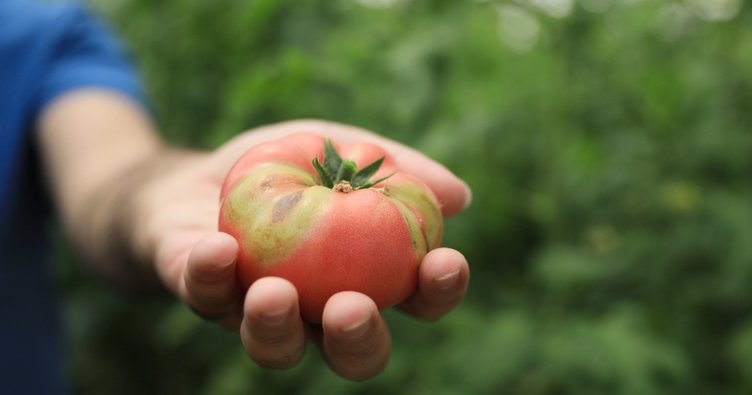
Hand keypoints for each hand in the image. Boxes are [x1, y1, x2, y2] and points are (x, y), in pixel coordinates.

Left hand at [136, 120, 471, 379]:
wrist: (198, 176)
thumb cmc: (283, 166)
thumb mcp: (338, 146)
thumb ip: (393, 166)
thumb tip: (459, 196)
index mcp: (363, 279)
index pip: (415, 301)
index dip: (437, 292)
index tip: (444, 261)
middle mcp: (317, 312)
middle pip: (350, 353)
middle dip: (357, 340)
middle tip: (351, 308)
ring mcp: (257, 313)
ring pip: (275, 348)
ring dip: (277, 326)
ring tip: (274, 293)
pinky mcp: (203, 295)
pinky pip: (205, 297)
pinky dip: (210, 277)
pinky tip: (217, 250)